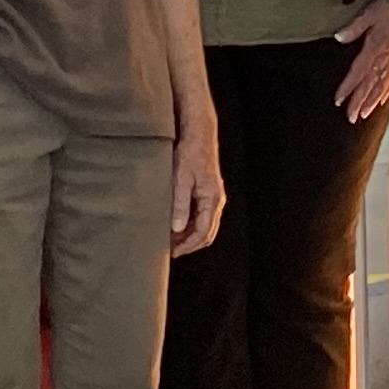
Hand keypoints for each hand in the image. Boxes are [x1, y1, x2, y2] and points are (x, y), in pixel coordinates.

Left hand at [170, 134, 226, 255]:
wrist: (199, 136)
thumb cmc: (191, 153)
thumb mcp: (181, 179)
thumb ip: (180, 205)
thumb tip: (177, 228)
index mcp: (212, 199)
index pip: (202, 232)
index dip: (187, 245)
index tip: (173, 252)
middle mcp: (217, 201)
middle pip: (207, 233)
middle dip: (190, 245)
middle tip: (171, 251)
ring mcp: (214, 198)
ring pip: (206, 226)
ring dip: (190, 236)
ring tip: (172, 240)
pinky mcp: (209, 193)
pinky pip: (203, 217)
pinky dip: (191, 226)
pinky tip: (178, 226)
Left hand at [332, 0, 388, 122]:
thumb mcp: (370, 12)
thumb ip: (354, 27)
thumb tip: (339, 37)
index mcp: (376, 47)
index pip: (358, 72)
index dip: (347, 88)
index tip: (338, 100)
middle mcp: (386, 57)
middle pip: (370, 84)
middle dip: (360, 102)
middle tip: (351, 117)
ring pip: (383, 85)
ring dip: (373, 101)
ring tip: (365, 114)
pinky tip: (384, 98)